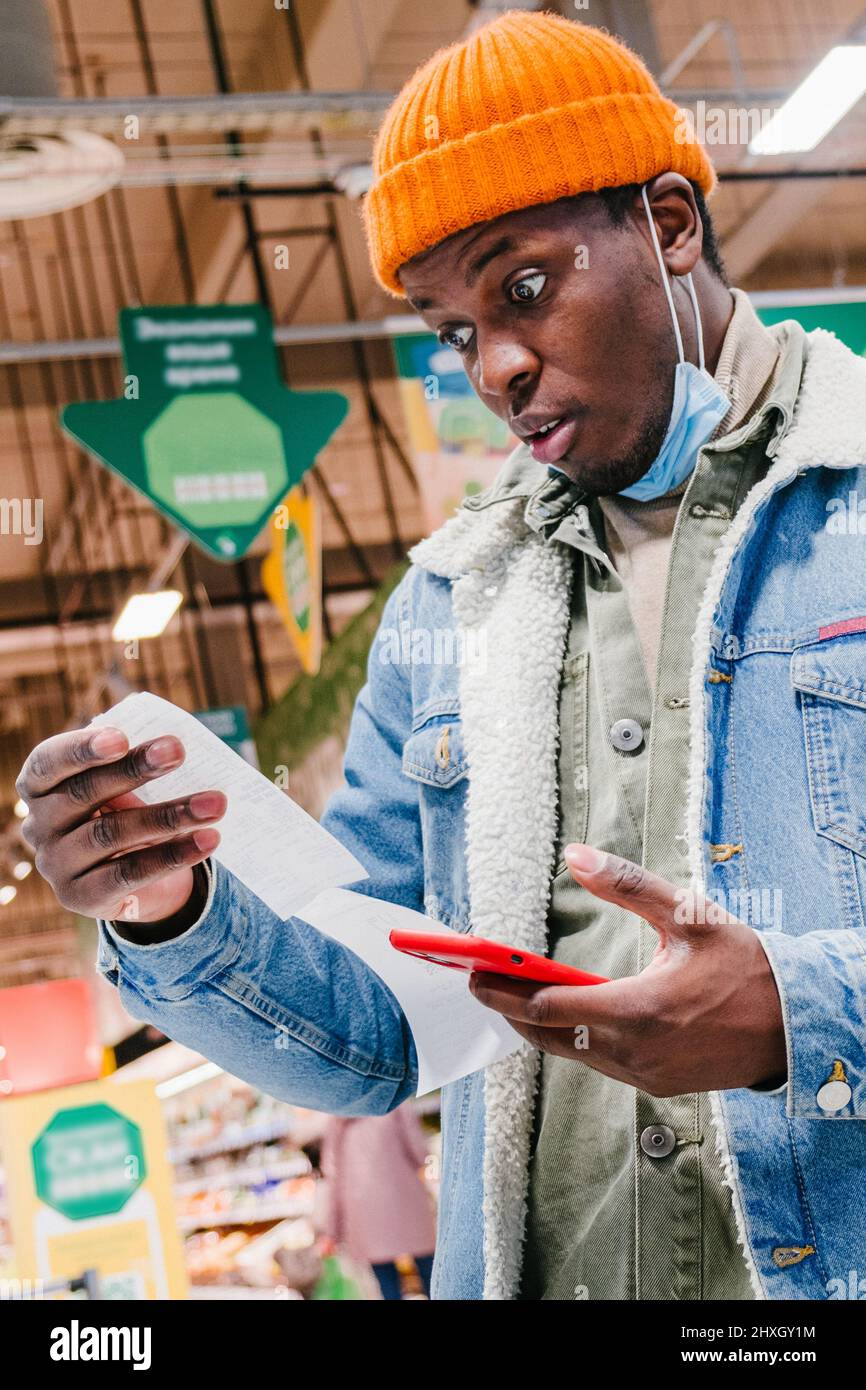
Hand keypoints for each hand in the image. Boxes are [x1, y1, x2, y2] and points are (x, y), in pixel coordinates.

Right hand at [16, 726, 226, 925]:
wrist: (134, 879)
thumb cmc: (125, 812)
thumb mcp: (121, 786)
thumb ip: (129, 765)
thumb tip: (170, 748)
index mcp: (39, 787)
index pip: (49, 762)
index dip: (81, 749)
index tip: (121, 737)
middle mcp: (38, 826)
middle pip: (85, 793)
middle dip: (135, 770)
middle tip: (178, 751)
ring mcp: (56, 865)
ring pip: (112, 834)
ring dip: (168, 815)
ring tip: (215, 803)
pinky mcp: (80, 898)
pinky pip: (129, 874)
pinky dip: (172, 855)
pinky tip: (207, 840)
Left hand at [469, 844, 787, 1094]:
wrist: (795, 1024)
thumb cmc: (744, 965)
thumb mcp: (688, 914)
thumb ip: (628, 884)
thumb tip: (576, 855)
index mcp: (640, 1010)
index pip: (548, 1009)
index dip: (502, 991)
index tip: (471, 971)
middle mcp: (635, 1052)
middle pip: (548, 1036)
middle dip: (508, 1007)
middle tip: (477, 978)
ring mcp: (644, 1074)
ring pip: (571, 1052)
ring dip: (538, 1024)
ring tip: (509, 991)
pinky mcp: (654, 1083)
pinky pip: (597, 1061)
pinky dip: (570, 1037)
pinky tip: (559, 1013)